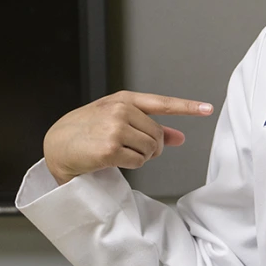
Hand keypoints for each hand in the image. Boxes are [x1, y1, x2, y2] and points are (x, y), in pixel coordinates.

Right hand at [43, 91, 213, 184]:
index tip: (207, 109)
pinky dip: (131, 165)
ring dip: (140, 157)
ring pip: (151, 150)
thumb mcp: (118, 121)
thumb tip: (179, 137)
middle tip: (130, 150)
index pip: (162, 102)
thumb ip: (150, 126)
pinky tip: (112, 160)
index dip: (187, 106)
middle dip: (151, 147)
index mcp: (125, 99)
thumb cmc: (87, 131)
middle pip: (158, 135)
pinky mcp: (110, 148)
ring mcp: (116, 128)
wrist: (57, 144)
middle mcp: (121, 110)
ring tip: (118, 153)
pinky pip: (139, 162)